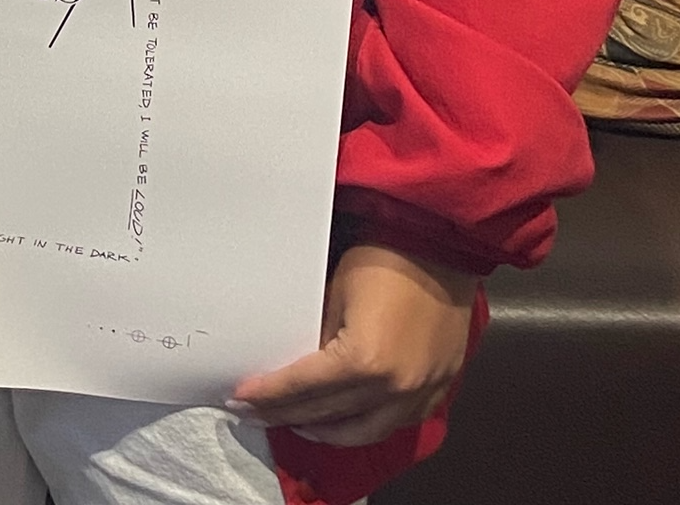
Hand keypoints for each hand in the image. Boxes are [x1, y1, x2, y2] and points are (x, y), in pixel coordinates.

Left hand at [230, 245, 476, 447]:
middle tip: (255, 413)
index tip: (240, 398)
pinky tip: (346, 420)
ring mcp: (418, 394)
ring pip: (362, 432)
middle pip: (327, 415)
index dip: (268, 394)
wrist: (439, 246)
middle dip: (286, 415)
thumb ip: (318, 336)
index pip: (303, 387)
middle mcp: (392, 388)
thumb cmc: (385, 257)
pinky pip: (395, 424)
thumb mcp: (335, 292)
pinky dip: (364, 426)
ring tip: (296, 423)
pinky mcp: (436, 389)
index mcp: (364, 361)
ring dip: (325, 432)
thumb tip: (297, 364)